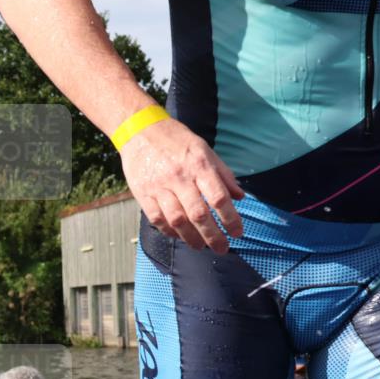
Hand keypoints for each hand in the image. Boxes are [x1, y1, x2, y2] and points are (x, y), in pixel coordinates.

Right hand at [120, 117, 244, 253]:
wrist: (140, 130)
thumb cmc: (176, 141)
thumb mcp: (205, 150)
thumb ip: (223, 174)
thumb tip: (240, 196)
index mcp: (199, 165)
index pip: (219, 198)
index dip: (230, 219)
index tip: (237, 233)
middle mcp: (180, 177)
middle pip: (199, 214)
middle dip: (213, 236)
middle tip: (222, 248)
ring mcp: (159, 186)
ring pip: (177, 220)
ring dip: (191, 238)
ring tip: (200, 246)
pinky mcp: (143, 193)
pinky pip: (157, 219)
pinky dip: (169, 231)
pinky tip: (179, 235)